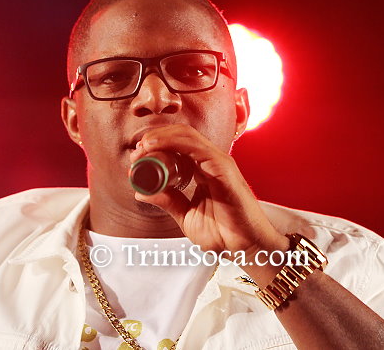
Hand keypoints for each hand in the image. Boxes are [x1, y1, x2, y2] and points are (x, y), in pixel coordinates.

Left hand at [129, 124, 288, 282]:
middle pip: (180, 135)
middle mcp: (211, 161)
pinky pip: (197, 148)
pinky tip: (157, 147)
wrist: (246, 248)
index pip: (178, 145)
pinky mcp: (224, 169)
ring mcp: (219, 162)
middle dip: (155, 139)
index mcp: (203, 169)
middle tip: (136, 153)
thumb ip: (168, 202)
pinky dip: (174, 143)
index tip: (136, 158)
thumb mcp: (186, 217)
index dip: (155, 146)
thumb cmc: (224, 234)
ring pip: (187, 136)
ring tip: (143, 148)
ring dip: (161, 138)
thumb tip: (141, 193)